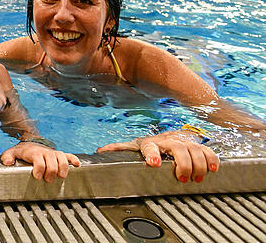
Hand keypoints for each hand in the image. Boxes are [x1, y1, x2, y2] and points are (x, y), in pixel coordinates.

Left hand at [1, 142, 79, 182]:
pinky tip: (77, 165)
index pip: (38, 159)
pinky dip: (74, 159)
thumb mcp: (12, 153)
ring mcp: (53, 153)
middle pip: (52, 161)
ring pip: (61, 157)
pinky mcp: (59, 155)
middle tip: (48, 180)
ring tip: (62, 176)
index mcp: (33, 152)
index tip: (38, 176)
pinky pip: (68, 155)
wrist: (29, 143)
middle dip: (51, 171)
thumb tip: (7, 162)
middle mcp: (45, 152)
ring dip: (63, 167)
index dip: (39, 168)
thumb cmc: (22, 152)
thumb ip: (8, 157)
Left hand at [97, 130, 218, 182]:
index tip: (154, 163)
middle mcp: (169, 142)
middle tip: (182, 177)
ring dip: (198, 165)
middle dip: (182, 164)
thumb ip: (118, 149)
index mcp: (151, 144)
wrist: (171, 135)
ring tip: (196, 178)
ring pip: (195, 151)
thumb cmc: (151, 144)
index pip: (150, 147)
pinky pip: (208, 151)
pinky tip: (214, 169)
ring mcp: (185, 144)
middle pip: (178, 149)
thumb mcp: (134, 146)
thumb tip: (100, 151)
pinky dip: (212, 160)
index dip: (152, 154)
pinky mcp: (198, 147)